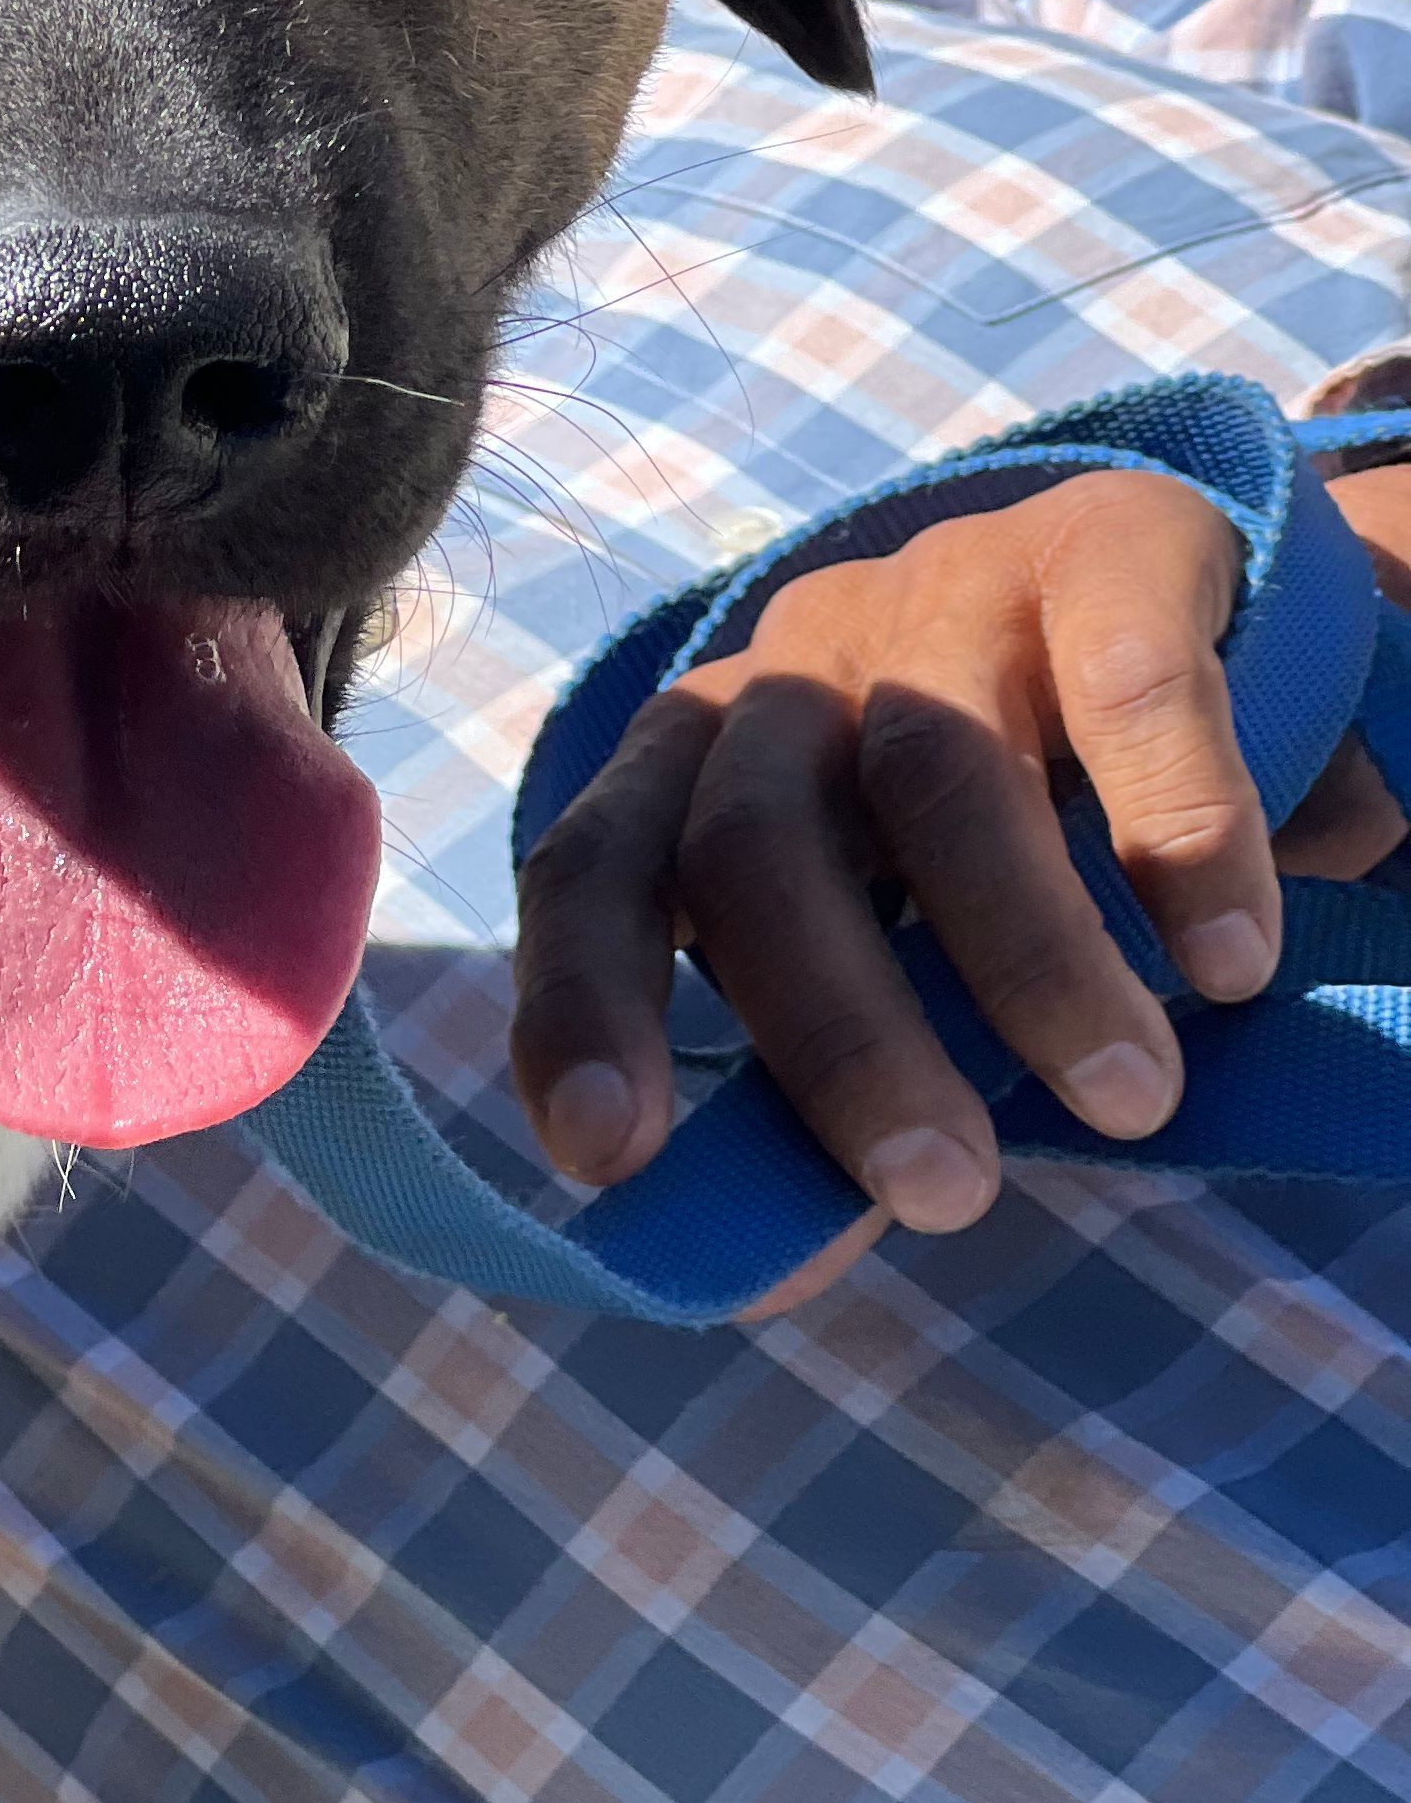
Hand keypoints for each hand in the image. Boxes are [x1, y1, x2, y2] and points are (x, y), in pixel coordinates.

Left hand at [510, 460, 1410, 1312]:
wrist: (1226, 620)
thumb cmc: (1042, 829)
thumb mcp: (923, 941)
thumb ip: (860, 1064)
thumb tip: (795, 1257)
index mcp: (709, 761)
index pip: (592, 870)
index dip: (577, 1004)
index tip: (604, 1157)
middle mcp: (795, 664)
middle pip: (755, 846)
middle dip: (842, 1038)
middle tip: (946, 1193)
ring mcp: (941, 590)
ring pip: (940, 775)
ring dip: (1026, 960)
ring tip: (1129, 1102)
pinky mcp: (1106, 545)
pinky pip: (1124, 686)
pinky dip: (1174, 830)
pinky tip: (1222, 958)